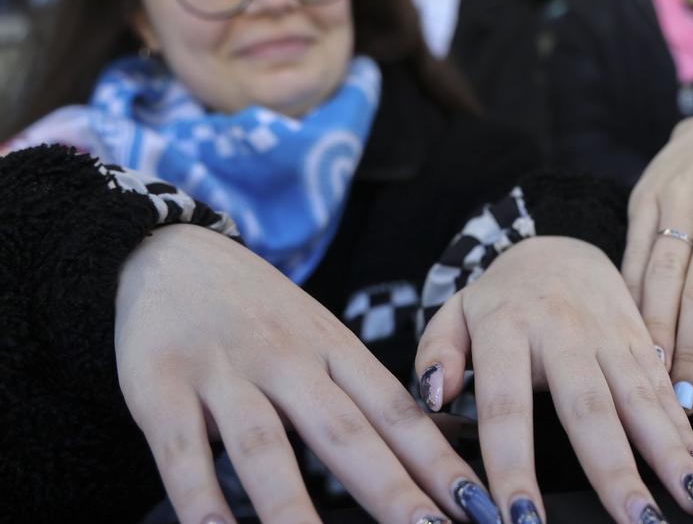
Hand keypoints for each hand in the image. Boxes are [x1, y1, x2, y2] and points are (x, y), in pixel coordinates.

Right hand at [115, 225, 490, 523]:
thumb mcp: (327, 340)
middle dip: (390, 491)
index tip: (475, 505)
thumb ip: (373, 396)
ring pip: (263, 447)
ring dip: (293, 509)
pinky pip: (181, 452)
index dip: (438, 462)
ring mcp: (223, 374)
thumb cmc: (264, 314)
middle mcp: (287, 361)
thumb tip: (448, 444)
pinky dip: (200, 498)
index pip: (397, 413)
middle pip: (344, 433)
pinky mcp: (159, 388)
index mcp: (336, 351)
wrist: (174, 252)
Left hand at [416, 237, 692, 523]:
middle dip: (615, 470)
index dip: (513, 467)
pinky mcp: (641, 338)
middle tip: (637, 522)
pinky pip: (664, 387)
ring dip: (669, 453)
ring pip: (640, 397)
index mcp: (506, 329)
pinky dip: (684, 429)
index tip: (520, 520)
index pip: (507, 408)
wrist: (559, 246)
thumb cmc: (500, 299)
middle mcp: (563, 331)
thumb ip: (436, 352)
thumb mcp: (454, 314)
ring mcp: (608, 333)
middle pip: (590, 408)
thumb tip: (432, 395)